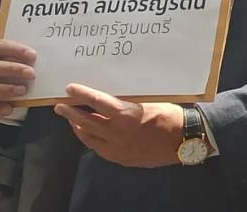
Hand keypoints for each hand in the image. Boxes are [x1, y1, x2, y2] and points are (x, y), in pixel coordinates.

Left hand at [54, 84, 187, 167]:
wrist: (185, 139)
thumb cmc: (170, 115)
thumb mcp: (149, 101)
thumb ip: (128, 101)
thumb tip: (111, 94)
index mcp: (126, 115)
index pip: (97, 101)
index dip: (82, 94)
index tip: (70, 88)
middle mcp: (118, 133)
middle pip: (88, 121)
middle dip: (72, 113)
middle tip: (60, 106)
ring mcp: (119, 148)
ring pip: (91, 138)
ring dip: (79, 127)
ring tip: (71, 120)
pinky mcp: (123, 158)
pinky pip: (100, 149)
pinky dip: (91, 140)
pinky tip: (89, 135)